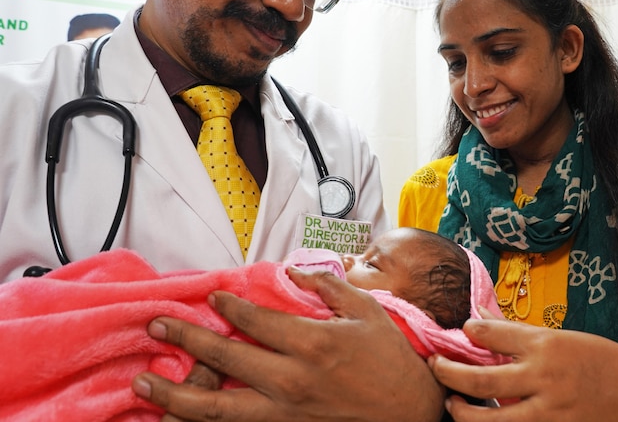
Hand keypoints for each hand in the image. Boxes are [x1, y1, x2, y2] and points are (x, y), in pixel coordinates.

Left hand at [132, 267, 445, 421]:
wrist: (412, 416)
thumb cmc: (392, 362)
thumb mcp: (368, 312)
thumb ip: (329, 287)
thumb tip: (294, 271)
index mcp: (312, 344)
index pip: (255, 321)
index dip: (228, 307)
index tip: (214, 297)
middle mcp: (291, 381)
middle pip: (223, 361)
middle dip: (185, 341)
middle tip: (157, 326)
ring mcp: (285, 415)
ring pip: (216, 410)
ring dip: (174, 397)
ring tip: (144, 385)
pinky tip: (179, 420)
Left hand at [428, 312, 617, 421]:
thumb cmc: (601, 361)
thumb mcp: (562, 338)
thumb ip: (519, 333)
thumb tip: (480, 319)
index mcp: (546, 346)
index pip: (492, 335)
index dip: (470, 332)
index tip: (463, 331)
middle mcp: (543, 378)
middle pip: (479, 380)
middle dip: (447, 373)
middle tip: (435, 366)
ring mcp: (548, 412)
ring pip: (488, 420)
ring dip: (461, 412)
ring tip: (451, 403)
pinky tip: (483, 419)